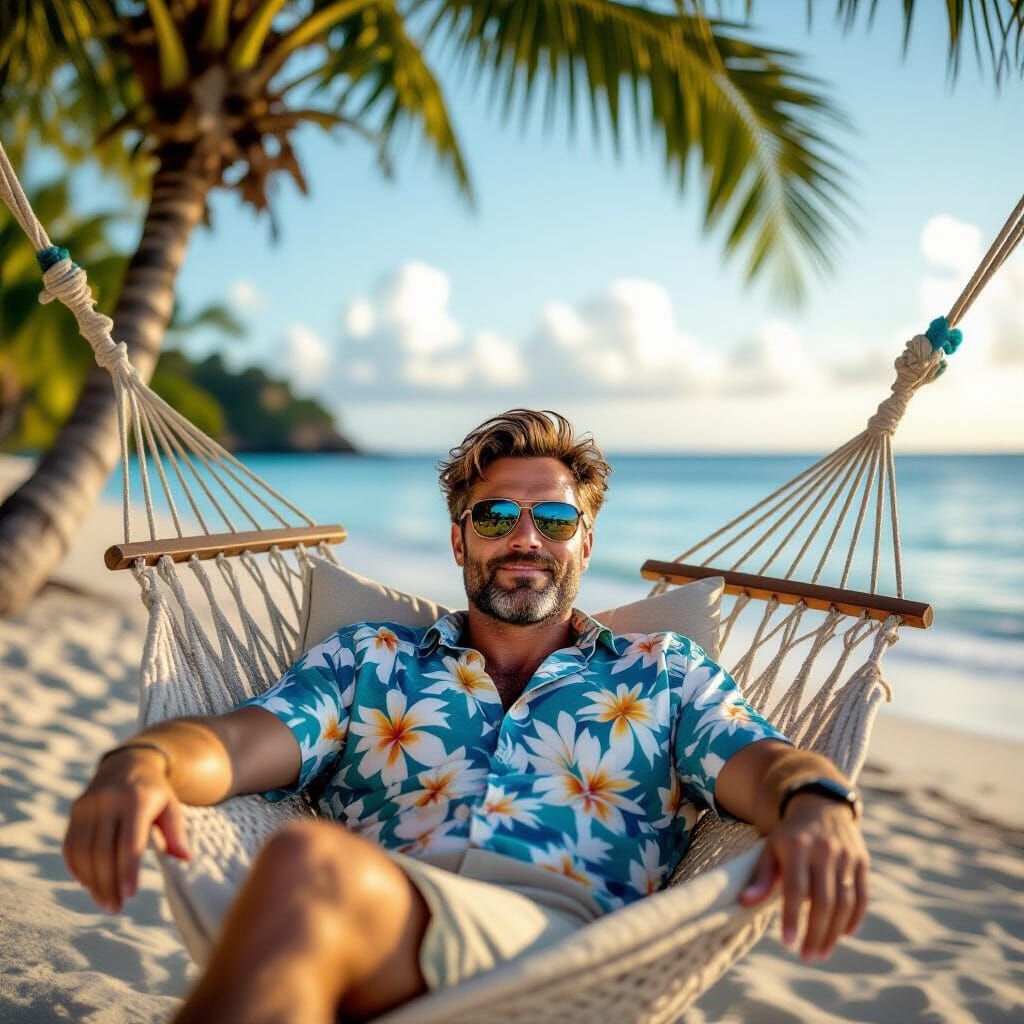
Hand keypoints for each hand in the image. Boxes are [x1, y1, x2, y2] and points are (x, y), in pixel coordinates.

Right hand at [63, 748, 189, 911]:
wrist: (128, 763)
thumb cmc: (154, 793)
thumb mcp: (171, 806)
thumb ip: (176, 832)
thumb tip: (185, 859)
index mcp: (136, 800)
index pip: (129, 842)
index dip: (127, 870)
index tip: (130, 895)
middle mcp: (109, 800)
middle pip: (103, 851)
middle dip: (108, 883)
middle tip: (115, 908)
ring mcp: (88, 804)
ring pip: (84, 851)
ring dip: (91, 881)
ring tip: (104, 901)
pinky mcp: (75, 810)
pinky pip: (70, 844)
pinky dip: (76, 867)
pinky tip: (87, 883)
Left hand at [738, 793, 868, 959]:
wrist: (820, 805)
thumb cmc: (789, 835)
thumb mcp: (770, 847)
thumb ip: (761, 875)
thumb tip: (745, 902)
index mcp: (797, 846)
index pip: (796, 888)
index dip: (793, 917)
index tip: (788, 943)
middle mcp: (824, 850)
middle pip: (823, 900)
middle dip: (815, 932)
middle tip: (807, 956)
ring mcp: (846, 855)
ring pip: (844, 902)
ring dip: (834, 932)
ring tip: (821, 951)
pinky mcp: (862, 861)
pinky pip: (862, 895)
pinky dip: (855, 918)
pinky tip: (844, 934)